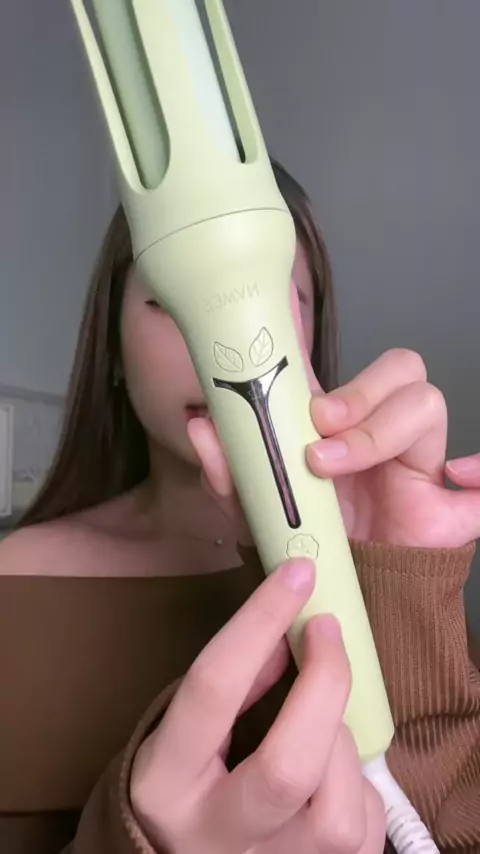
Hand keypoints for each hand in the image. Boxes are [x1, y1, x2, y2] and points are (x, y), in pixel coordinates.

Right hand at [131, 560, 384, 852]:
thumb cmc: (187, 779)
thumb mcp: (188, 727)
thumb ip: (238, 684)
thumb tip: (295, 631)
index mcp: (166, 780)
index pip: (214, 689)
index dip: (261, 623)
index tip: (298, 576)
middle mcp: (211, 835)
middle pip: (288, 766)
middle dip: (324, 686)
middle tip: (328, 632)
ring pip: (335, 809)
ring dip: (343, 746)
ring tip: (324, 726)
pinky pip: (364, 831)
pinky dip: (359, 787)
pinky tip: (335, 771)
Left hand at [191, 285, 479, 548]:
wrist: (341, 606)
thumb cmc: (308, 549)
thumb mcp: (256, 511)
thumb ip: (230, 473)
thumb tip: (202, 428)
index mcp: (340, 427)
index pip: (341, 369)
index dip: (318, 346)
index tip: (282, 333)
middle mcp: (382, 433)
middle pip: (399, 368)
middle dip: (358, 391)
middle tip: (318, 426)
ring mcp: (418, 464)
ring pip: (427, 402)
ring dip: (380, 427)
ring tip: (334, 462)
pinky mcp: (450, 509)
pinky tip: (455, 479)